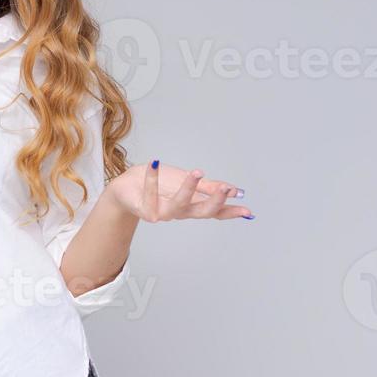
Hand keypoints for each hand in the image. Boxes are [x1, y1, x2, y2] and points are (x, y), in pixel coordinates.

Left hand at [105, 162, 251, 222]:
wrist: (128, 186)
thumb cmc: (160, 183)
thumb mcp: (188, 181)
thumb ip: (209, 187)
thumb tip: (235, 190)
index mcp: (192, 206)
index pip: (215, 211)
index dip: (231, 212)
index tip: (248, 211)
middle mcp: (179, 212)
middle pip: (201, 211)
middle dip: (214, 201)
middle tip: (226, 190)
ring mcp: (162, 212)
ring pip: (178, 205)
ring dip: (188, 189)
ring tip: (197, 172)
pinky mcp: (143, 209)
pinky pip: (150, 195)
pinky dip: (152, 179)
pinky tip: (155, 163)